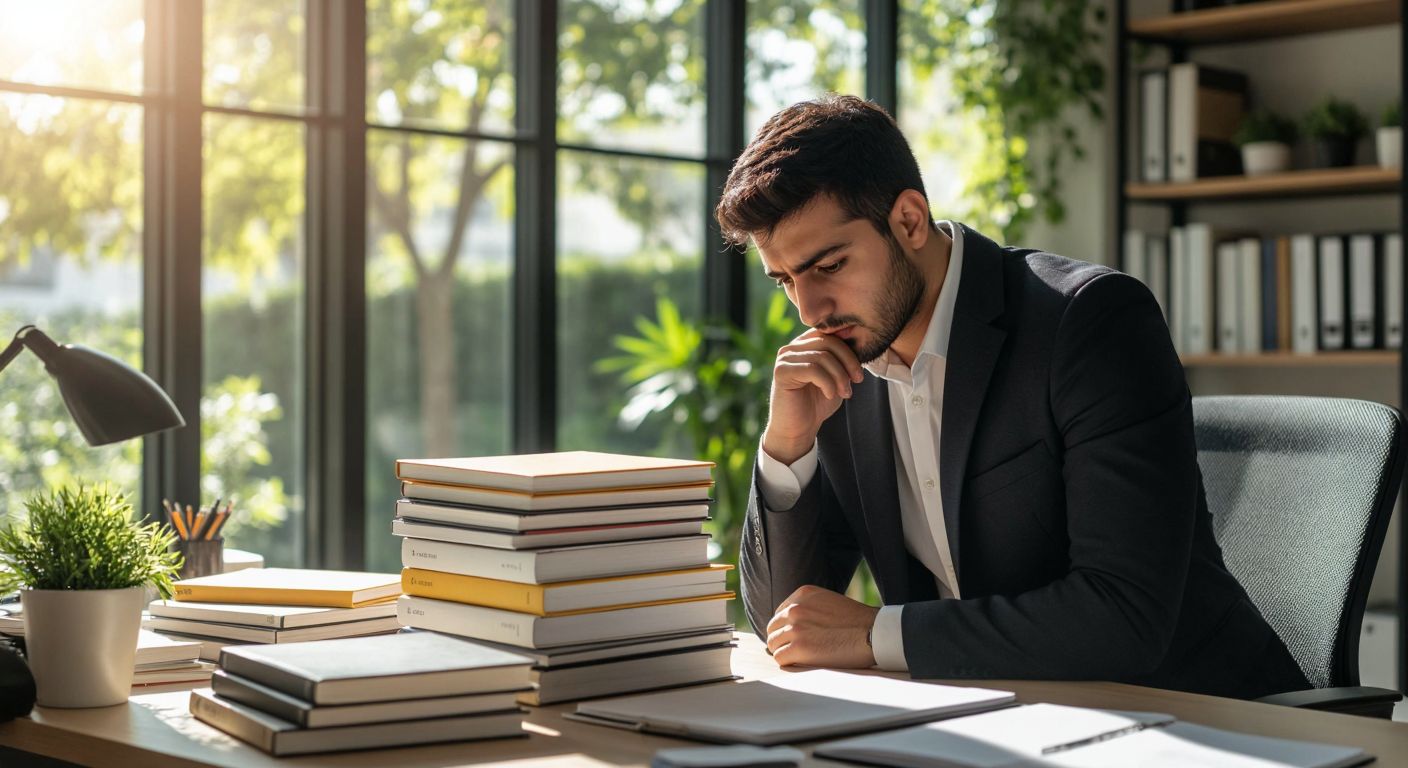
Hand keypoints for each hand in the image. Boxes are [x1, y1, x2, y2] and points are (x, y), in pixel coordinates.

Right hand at [762, 328, 863, 463]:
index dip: (849, 352)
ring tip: (844, 393)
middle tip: (856, 382)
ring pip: (822, 356)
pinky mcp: (781, 371)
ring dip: (839, 376)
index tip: (859, 375)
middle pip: (827, 342)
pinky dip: (827, 383)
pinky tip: (830, 394)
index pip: (831, 335)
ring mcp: (785, 358)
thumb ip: (842, 360)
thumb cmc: (817, 404)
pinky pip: (812, 369)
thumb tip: (858, 341)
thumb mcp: (836, 378)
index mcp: (805, 345)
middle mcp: (792, 347)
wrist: (798, 429)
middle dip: (848, 362)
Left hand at [765, 585, 879, 668]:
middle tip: (794, 650)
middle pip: (773, 628)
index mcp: (802, 594)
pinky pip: (780, 658)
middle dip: (781, 640)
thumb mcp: (828, 601)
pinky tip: (801, 664)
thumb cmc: (857, 621)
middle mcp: (795, 608)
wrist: (873, 633)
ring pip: (773, 644)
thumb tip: (793, 624)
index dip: (785, 627)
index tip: (794, 637)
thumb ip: (809, 607)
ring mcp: (796, 628)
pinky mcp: (799, 648)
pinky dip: (788, 663)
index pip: (780, 613)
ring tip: (799, 658)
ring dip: (784, 652)